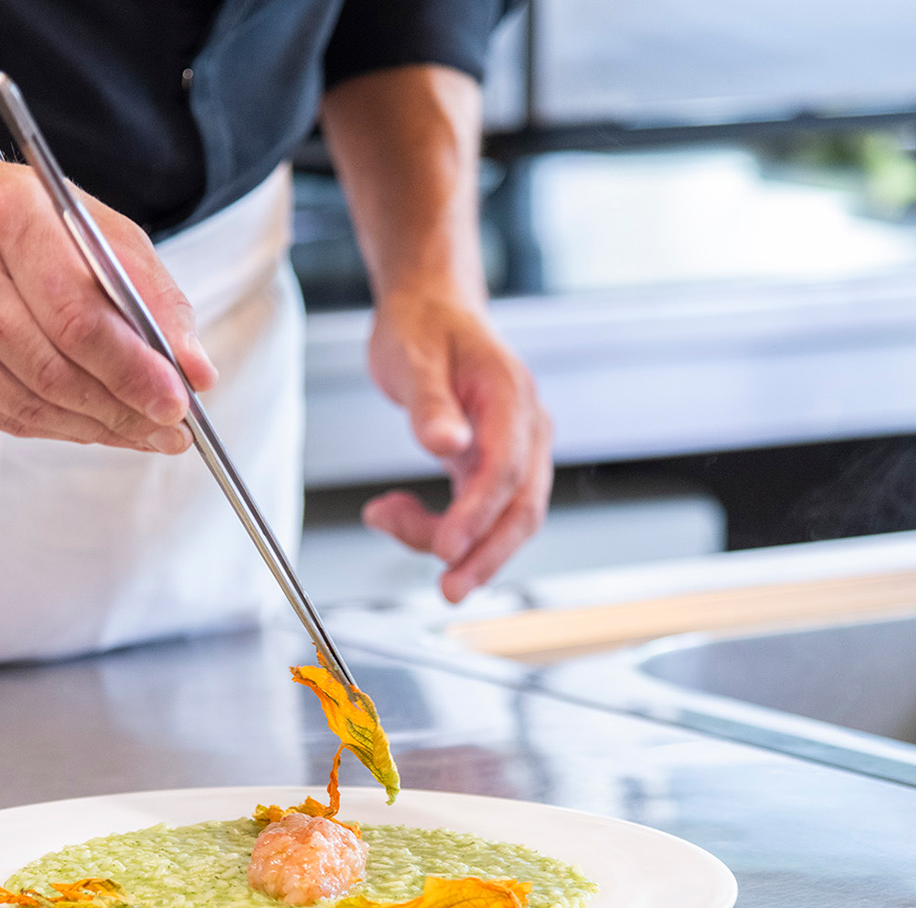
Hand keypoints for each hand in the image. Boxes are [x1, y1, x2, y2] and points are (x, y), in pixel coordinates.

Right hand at [0, 149, 215, 451]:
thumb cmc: (23, 221)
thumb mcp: (98, 230)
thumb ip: (153, 297)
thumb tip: (196, 372)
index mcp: (9, 216)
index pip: (78, 316)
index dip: (132, 370)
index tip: (177, 402)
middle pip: (52, 370)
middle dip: (121, 410)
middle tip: (167, 428)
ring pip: (25, 405)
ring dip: (92, 427)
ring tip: (137, 429)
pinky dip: (51, 428)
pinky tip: (84, 420)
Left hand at [361, 294, 552, 601]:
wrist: (430, 308)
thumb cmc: (423, 327)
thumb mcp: (413, 358)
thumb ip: (430, 404)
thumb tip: (446, 443)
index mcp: (510, 396)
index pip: (507, 468)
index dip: (479, 513)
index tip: (447, 547)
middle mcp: (525, 426)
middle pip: (523, 506)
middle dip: (487, 554)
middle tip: (449, 589)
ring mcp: (515, 447)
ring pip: (506, 517)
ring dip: (461, 545)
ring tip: (390, 523)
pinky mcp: (493, 463)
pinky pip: (480, 510)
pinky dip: (445, 525)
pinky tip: (399, 516)